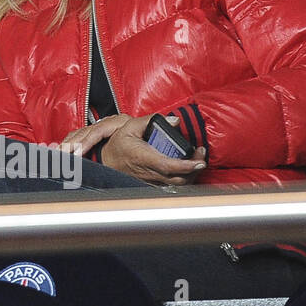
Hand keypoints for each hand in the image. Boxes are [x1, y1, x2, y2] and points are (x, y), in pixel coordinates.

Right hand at [79, 114, 206, 185]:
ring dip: (191, 174)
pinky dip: (184, 178)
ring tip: (196, 160)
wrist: (105, 161)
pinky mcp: (153, 183)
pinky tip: (187, 168)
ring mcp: (152, 180)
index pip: (168, 165)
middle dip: (195, 169)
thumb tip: (174, 120)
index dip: (187, 166)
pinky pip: (172, 185)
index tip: (200, 161)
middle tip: (201, 155)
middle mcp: (149, 172)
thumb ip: (151, 120)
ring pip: (177, 184)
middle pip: (178, 178)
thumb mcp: (130, 127)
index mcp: (143, 157)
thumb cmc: (117, 145)